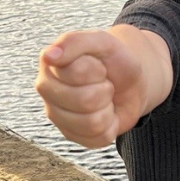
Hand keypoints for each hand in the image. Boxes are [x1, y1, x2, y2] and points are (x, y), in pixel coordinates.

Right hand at [35, 29, 147, 147]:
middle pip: (85, 101)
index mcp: (50, 66)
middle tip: (103, 83)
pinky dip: (111, 126)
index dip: (97, 70)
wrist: (131, 82)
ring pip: (92, 123)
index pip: (77, 74)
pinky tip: (105, 114)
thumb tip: (48, 56)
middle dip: (104, 90)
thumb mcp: (101, 41)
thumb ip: (74, 42)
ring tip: (104, 98)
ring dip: (108, 109)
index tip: (98, 66)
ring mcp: (57, 116)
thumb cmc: (113, 59)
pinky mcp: (72, 135)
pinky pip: (99, 138)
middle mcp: (48, 92)